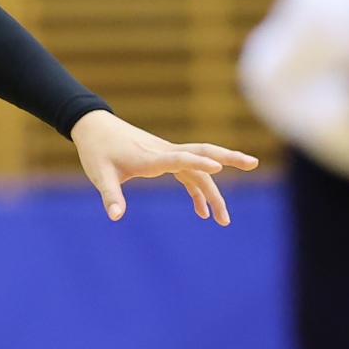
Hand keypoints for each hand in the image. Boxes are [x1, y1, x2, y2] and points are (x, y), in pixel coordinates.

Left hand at [70, 109, 258, 223]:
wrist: (94, 127)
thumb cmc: (97, 151)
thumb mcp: (100, 175)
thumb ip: (110, 196)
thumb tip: (116, 217)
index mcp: (149, 157)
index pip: (178, 158)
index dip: (197, 162)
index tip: (217, 166)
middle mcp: (164, 153)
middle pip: (202, 153)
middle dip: (228, 158)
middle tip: (254, 164)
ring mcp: (167, 154)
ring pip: (199, 168)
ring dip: (213, 190)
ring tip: (224, 220)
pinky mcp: (165, 158)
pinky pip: (188, 173)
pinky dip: (197, 190)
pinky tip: (202, 212)